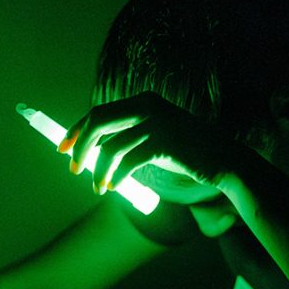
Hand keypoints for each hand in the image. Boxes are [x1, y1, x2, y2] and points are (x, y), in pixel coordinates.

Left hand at [58, 92, 237, 194]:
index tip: (63, 148)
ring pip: (110, 146)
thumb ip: (131, 138)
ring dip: (98, 170)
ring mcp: (156, 122)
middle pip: (98, 121)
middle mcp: (147, 106)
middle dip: (79, 145)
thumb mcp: (158, 138)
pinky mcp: (163, 142)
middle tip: (72, 168)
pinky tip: (113, 187)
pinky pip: (127, 162)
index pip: (100, 112)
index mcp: (144, 101)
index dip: (77, 130)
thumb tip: (96, 151)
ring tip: (97, 187)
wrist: (225, 161)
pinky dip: (116, 176)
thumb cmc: (190, 154)